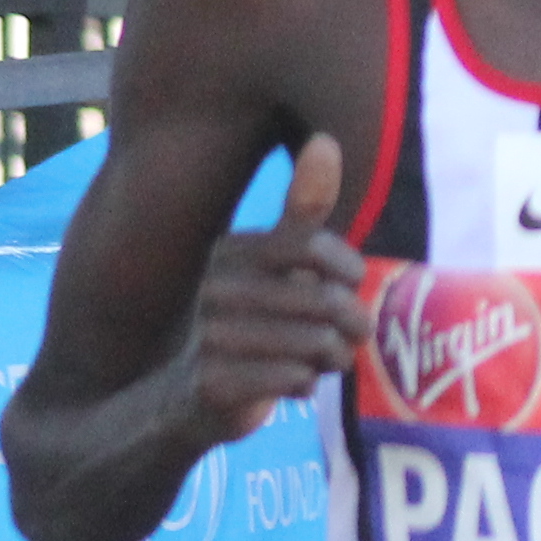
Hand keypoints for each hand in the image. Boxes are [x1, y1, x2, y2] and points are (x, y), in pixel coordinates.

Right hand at [176, 135, 367, 442]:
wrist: (187, 400)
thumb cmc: (253, 325)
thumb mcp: (280, 266)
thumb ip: (304, 212)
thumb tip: (326, 140)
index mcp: (231, 251)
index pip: (312, 246)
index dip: (347, 270)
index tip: (351, 285)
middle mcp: (214, 288)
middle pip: (323, 301)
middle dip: (352, 324)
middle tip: (352, 337)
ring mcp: (207, 336)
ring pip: (313, 343)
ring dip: (333, 358)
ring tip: (326, 361)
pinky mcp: (210, 384)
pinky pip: (291, 379)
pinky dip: (308, 385)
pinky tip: (296, 384)